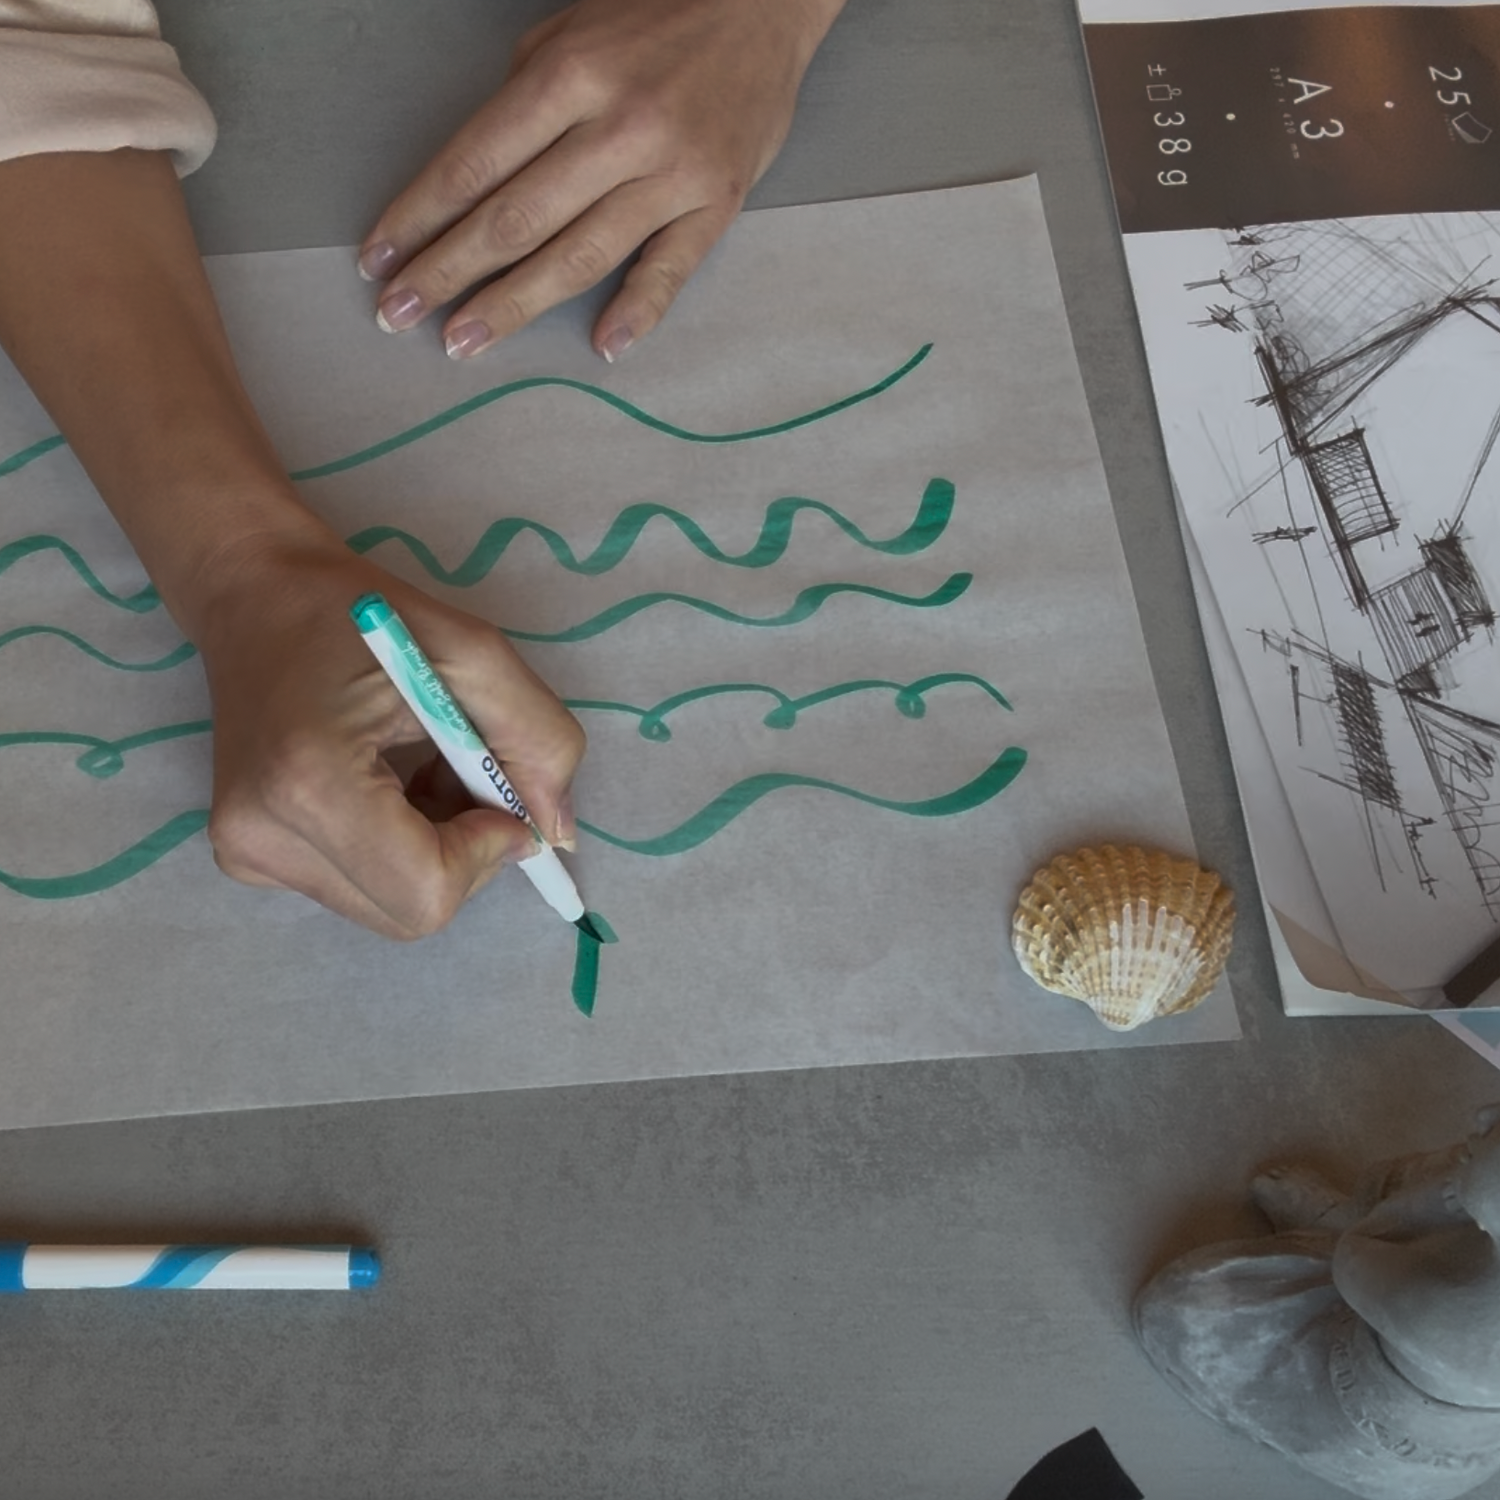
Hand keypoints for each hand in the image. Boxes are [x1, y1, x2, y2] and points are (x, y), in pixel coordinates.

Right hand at [198, 533, 585, 938]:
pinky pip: (360, 888)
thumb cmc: (361, 613)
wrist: (255, 596)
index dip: (485, 853)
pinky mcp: (247, 860)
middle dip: (465, 855)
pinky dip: (399, 850)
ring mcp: (247, 856)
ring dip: (435, 852)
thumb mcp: (473, 653)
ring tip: (420, 770)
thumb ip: (537, 739)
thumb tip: (555, 835)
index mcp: (310, 782)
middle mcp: (262, 836)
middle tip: (463, 775)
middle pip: (412, 912)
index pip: (427, 890)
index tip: (495, 793)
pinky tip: (388, 786)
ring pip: (391, 907)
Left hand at [358, 0, 844, 361]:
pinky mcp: (716, 204)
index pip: (474, 163)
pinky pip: (669, 269)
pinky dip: (637, 311)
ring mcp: (671, 172)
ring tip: (462, 341)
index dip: (419, 217)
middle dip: (447, 272)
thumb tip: (472, 186)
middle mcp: (619, 128)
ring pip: (579, 255)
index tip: (380, 259)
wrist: (762, 6)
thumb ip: (522, 106)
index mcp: (571, 76)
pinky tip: (602, 346)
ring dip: (513, 305)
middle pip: (515, 219)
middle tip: (399, 315)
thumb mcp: (569, 36)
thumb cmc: (655, 21)